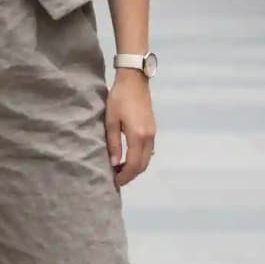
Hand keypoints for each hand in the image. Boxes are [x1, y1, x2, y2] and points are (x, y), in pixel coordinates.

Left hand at [105, 71, 155, 186]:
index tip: (115, 182)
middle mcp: (148, 138)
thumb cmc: (119, 99)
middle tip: (117, 179)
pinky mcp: (153, 129)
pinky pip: (149, 151)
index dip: (125, 176)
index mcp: (138, 136)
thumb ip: (114, 143)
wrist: (134, 81)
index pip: (134, 164)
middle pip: (143, 165)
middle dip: (131, 175)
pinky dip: (140, 159)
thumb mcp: (111, 121)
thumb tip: (115, 163)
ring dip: (136, 168)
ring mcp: (153, 134)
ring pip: (147, 159)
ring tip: (122, 170)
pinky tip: (129, 158)